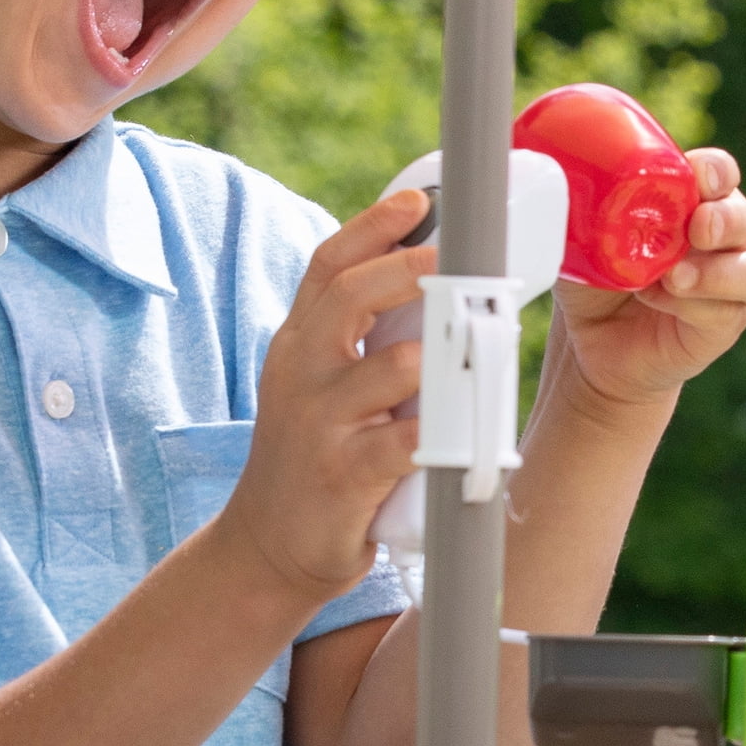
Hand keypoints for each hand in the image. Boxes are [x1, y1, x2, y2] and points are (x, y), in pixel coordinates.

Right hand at [219, 189, 431, 607]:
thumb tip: (432, 283)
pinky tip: (465, 427)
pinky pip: (405, 442)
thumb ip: (356, 338)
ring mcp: (321, 423)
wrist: (268, 546)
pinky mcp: (344, 474)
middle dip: (412, 269)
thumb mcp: (317, 384)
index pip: (330, 266)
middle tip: (456, 259)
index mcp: (299, 343)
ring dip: (443, 355)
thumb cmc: (312, 453)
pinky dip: (442, 432)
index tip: (417, 200)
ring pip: (393, 367)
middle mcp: (302, 373)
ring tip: (476, 347)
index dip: (372, 226)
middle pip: (353, 296)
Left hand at [551, 147, 745, 410]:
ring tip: (675, 277)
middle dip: (724, 220)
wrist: (592, 341)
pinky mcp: (728, 322)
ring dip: (720, 271)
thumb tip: (553, 171)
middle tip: (693, 229)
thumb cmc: (594, 278)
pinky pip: (730, 310)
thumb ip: (582, 207)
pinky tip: (659, 299)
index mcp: (697, 199)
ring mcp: (734, 281)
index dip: (715, 171)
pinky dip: (694, 305)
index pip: (721, 173)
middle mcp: (726, 236)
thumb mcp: (582, 237)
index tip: (695, 177)